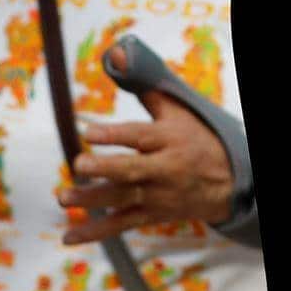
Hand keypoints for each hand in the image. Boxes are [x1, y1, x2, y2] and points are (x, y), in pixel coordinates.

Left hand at [59, 89, 233, 243]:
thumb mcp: (176, 110)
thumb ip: (144, 84)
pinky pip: (121, 225)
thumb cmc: (194, 137)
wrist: (227, 183)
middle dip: (105, 169)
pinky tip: (69, 236)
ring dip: (92, 201)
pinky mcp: (151, 215)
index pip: (140, 136)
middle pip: (132, 171)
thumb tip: (116, 53)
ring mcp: (158, 196)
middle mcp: (164, 169)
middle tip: (78, 164)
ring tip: (63, 198)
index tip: (87, 131)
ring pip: (123, 200)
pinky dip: (95, 233)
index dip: (114, 135)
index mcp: (169, 139)